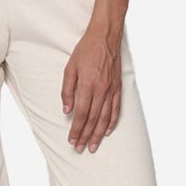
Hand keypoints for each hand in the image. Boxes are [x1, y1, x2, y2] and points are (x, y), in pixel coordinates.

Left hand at [61, 24, 124, 152]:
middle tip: (81, 148)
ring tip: (94, 146)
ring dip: (98, 134)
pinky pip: (116, 108)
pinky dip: (112, 121)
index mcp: (88, 85)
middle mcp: (102, 90)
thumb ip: (67, 91)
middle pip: (93, 119)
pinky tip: (107, 131)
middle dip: (86, 136)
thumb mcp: (69, 68)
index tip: (72, 140)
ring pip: (105, 117)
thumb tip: (67, 110)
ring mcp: (112, 90)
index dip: (76, 129)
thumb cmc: (86, 50)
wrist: (105, 37)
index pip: (81, 114)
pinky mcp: (118, 87)